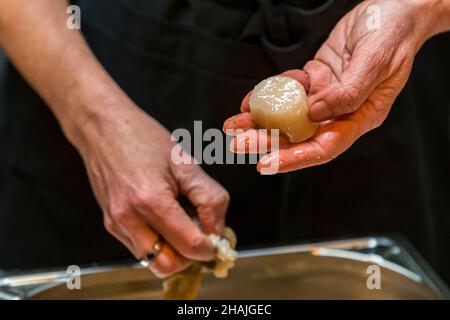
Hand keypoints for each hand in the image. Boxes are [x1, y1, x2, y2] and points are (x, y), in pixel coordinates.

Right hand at [76, 100, 228, 277]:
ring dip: (174, 252)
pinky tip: (166, 220)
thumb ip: (210, 198)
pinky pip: (140, 248)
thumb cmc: (143, 138)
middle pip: (168, 265)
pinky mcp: (110, 223)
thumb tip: (217, 228)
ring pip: (152, 261)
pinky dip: (159, 243)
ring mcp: (115, 223)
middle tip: (203, 236)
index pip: (189, 246)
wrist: (102, 127)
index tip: (218, 237)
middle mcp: (128, 218)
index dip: (210, 247)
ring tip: (184, 226)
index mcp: (151, 200)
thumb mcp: (186, 163)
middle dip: (190, 257)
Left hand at [224, 0, 434, 172]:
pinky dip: (268, 94)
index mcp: (361, 116)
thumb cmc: (393, 33)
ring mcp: (326, 95)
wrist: (393, 7)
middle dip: (267, 141)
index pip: (325, 147)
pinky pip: (288, 90)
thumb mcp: (377, 61)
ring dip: (260, 120)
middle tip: (238, 143)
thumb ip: (348, 92)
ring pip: (288, 115)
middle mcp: (340, 111)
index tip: (266, 163)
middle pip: (300, 135)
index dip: (294, 158)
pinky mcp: (316, 79)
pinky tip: (249, 100)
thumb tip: (314, 114)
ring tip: (233, 124)